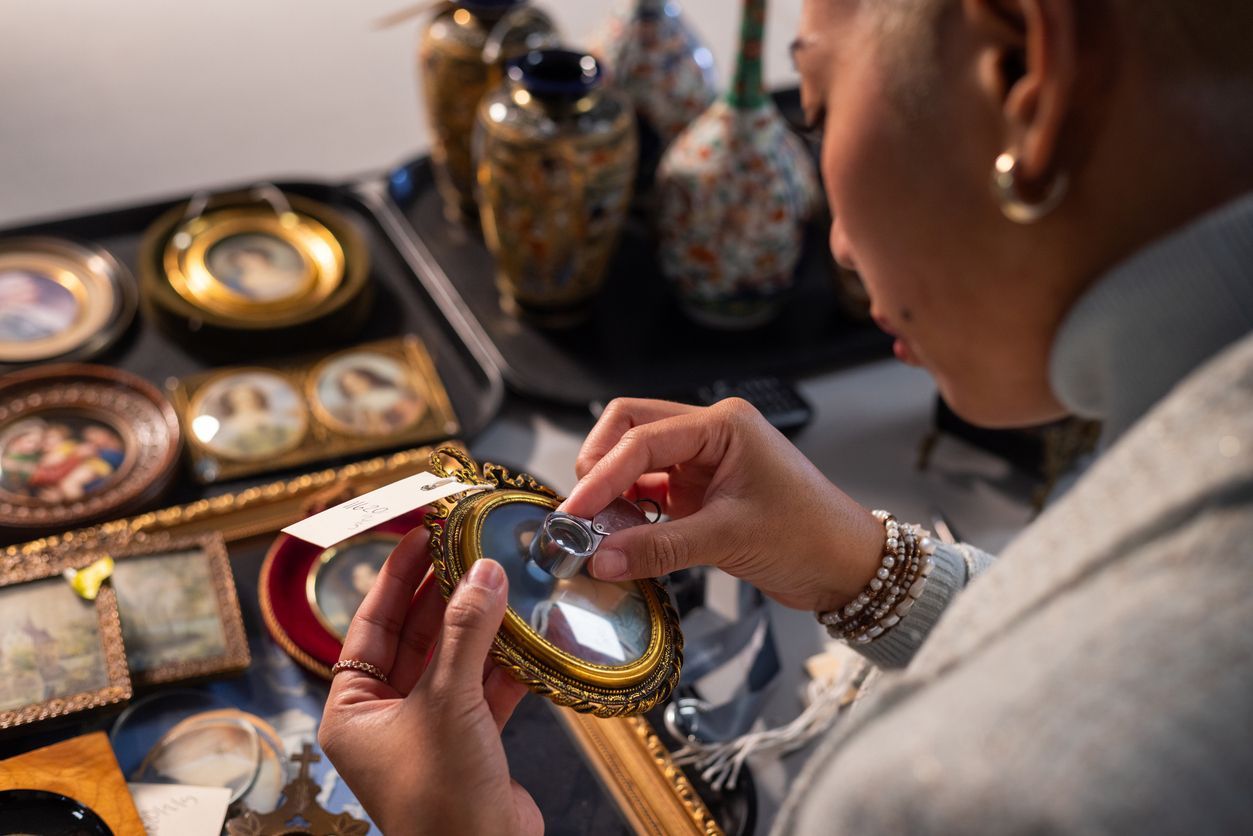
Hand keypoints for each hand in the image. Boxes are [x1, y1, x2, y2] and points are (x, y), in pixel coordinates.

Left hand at [318, 527, 541, 835]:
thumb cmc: (442, 801)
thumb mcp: (447, 703)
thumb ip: (466, 633)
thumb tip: (483, 572)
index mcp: (354, 710)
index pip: (370, 624)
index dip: (396, 577)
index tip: (419, 535)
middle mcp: (386, 718)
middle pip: (415, 637)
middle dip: (444, 594)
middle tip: (467, 546)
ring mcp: (430, 730)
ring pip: (454, 660)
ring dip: (481, 625)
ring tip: (503, 578)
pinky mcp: (471, 744)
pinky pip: (485, 689)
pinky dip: (506, 663)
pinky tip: (527, 632)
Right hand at [562, 398, 883, 611]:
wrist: (849, 565)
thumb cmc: (810, 536)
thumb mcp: (729, 540)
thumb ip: (659, 548)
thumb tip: (600, 558)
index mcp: (723, 424)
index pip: (642, 438)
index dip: (601, 475)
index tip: (575, 512)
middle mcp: (710, 433)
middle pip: (629, 429)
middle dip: (599, 467)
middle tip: (581, 512)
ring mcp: (703, 460)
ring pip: (635, 458)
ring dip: (612, 490)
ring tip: (599, 530)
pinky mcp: (700, 489)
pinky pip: (649, 489)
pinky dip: (629, 509)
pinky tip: (620, 536)